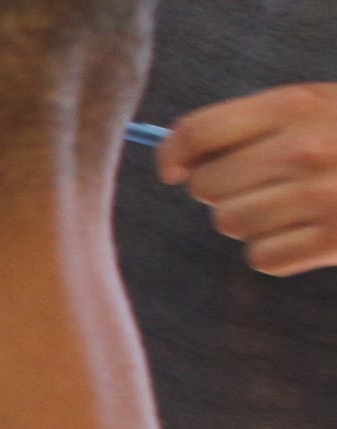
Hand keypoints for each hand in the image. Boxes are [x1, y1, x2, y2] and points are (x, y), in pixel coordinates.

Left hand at [158, 82, 336, 276]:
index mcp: (296, 106)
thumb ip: (255, 124)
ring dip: (250, 220)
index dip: (173, 154)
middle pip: (208, 186)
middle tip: (260, 184)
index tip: (173, 169)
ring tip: (289, 206)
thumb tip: (180, 160)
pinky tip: (305, 233)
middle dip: (222, 189)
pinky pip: (262, 257)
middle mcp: (304, 149)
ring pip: (231, 223)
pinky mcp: (334, 241)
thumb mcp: (319, 108)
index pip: (199, 132)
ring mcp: (321, 197)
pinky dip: (275, 251)